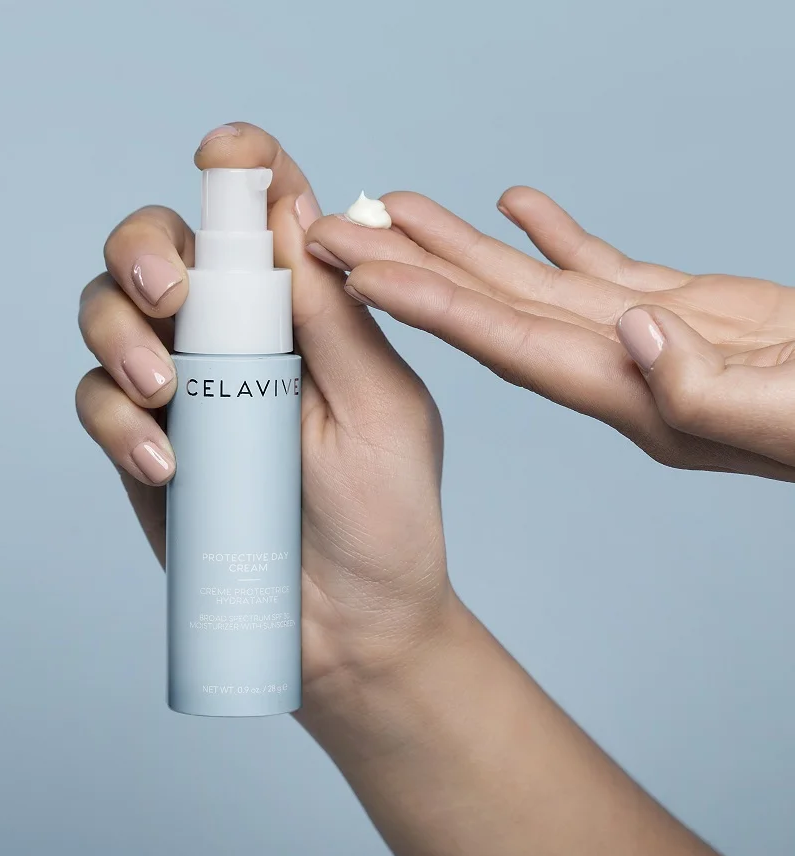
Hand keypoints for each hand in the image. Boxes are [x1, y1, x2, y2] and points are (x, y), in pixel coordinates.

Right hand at [76, 123, 453, 699]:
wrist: (349, 621)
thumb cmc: (384, 516)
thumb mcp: (381, 407)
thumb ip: (336, 313)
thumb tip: (295, 208)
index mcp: (305, 314)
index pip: (262, 219)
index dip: (240, 171)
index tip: (223, 154)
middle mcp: (236, 337)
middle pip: (161, 246)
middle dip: (146, 247)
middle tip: (169, 290)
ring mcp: (186, 389)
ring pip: (109, 312)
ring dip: (119, 332)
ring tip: (164, 389)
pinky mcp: (145, 444)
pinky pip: (98, 402)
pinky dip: (114, 419)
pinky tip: (164, 460)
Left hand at [304, 188, 794, 480]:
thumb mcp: (781, 420)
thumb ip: (701, 389)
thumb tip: (633, 330)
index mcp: (620, 392)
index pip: (498, 339)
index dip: (423, 302)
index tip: (353, 269)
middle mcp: (606, 365)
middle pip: (485, 308)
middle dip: (407, 269)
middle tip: (334, 231)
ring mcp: (630, 338)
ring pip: (523, 281)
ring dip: (457, 246)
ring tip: (396, 208)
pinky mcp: (668, 311)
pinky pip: (590, 265)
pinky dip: (550, 234)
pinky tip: (512, 207)